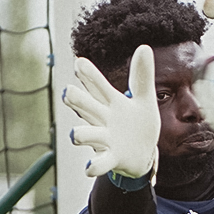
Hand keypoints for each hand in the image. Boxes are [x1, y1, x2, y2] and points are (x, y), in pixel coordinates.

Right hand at [62, 48, 158, 179]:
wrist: (143, 154)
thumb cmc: (139, 125)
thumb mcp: (144, 100)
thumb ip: (142, 76)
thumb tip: (144, 46)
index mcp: (112, 102)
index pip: (98, 85)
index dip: (89, 74)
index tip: (80, 62)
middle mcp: (103, 119)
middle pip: (86, 106)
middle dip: (77, 100)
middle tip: (68, 92)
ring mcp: (105, 138)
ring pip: (87, 134)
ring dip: (81, 134)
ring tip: (76, 134)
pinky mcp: (111, 157)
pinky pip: (100, 162)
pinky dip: (94, 166)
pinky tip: (89, 168)